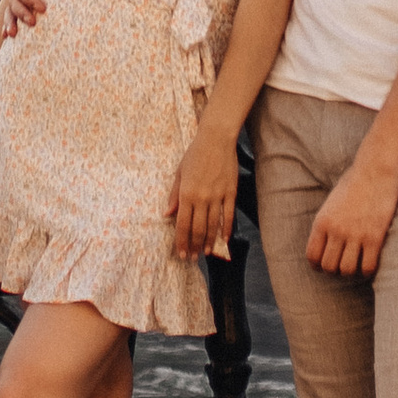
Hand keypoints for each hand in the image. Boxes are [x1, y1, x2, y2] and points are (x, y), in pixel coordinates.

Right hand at [2, 0, 62, 39]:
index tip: (43, 9)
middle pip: (15, 1)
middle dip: (22, 13)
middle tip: (33, 22)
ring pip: (10, 10)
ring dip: (10, 21)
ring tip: (13, 33)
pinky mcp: (23, 7)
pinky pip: (10, 16)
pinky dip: (6, 25)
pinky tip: (6, 35)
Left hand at [168, 120, 239, 259]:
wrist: (216, 139)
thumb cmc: (195, 154)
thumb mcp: (179, 173)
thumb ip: (174, 196)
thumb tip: (167, 215)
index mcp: (187, 193)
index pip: (182, 224)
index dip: (181, 242)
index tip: (181, 253)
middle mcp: (202, 198)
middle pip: (197, 229)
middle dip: (193, 246)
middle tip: (192, 258)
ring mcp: (217, 196)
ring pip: (213, 226)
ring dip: (208, 242)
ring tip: (206, 253)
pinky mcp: (230, 193)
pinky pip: (228, 216)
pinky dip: (226, 230)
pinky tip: (223, 240)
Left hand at [306, 154, 397, 279]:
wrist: (376, 169)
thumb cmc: (354, 182)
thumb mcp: (332, 201)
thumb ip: (327, 222)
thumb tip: (325, 243)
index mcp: (322, 221)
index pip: (312, 255)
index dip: (318, 265)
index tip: (325, 264)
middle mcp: (336, 230)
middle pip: (329, 266)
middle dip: (335, 269)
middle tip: (343, 263)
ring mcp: (355, 234)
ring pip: (347, 270)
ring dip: (352, 270)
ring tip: (357, 262)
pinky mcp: (375, 237)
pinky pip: (368, 267)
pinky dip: (368, 269)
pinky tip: (370, 261)